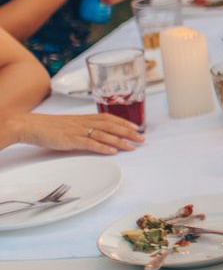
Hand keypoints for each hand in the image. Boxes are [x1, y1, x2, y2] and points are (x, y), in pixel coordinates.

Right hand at [8, 113, 143, 154]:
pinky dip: (102, 147)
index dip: (124, 122)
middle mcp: (85, 122)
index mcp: (85, 118)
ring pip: (104, 135)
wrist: (32, 126)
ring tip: (132, 146)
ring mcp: (79, 131)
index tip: (137, 127)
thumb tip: (97, 134)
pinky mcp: (71, 140)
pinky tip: (112, 152)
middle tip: (142, 139)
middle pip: (111, 126)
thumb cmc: (51, 126)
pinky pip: (89, 143)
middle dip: (128, 132)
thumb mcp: (71, 124)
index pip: (110, 118)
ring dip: (120, 141)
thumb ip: (84, 127)